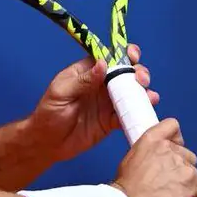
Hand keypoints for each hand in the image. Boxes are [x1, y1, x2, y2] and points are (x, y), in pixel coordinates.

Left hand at [25, 44, 157, 162]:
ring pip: (131, 92)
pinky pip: (129, 112)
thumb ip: (83, 80)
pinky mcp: (112, 120)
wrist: (48, 143)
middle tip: (141, 79)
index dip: (123, 53)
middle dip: (138, 72)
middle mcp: (100, 85)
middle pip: (125, 73)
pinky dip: (140, 109)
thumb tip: (103, 63)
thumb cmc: (49, 113)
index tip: (133, 56)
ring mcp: (108, 102)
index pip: (108, 57)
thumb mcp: (61, 93)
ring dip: (142, 90)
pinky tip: (147, 106)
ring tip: (148, 94)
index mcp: (87, 72)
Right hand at [112, 118, 196, 196]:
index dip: (176, 139)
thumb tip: (158, 162)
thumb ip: (149, 153)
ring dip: (187, 184)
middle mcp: (169, 149)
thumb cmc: (126, 188)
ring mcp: (183, 166)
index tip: (173, 149)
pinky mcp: (193, 184)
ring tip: (173, 196)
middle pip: (187, 156)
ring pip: (195, 174)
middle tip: (168, 183)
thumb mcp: (131, 159)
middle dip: (181, 169)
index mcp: (151, 140)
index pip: (172, 125)